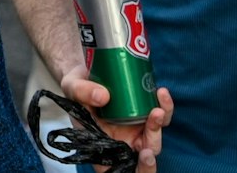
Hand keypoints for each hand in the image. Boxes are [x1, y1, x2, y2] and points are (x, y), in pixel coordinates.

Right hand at [58, 68, 172, 170]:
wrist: (87, 73)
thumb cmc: (78, 87)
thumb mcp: (72, 87)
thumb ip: (82, 92)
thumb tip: (103, 97)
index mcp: (104, 146)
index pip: (121, 168)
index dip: (139, 168)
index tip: (144, 154)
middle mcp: (123, 142)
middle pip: (144, 156)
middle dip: (152, 148)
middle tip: (149, 139)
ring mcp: (136, 130)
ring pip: (155, 137)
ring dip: (159, 125)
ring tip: (157, 109)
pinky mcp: (146, 115)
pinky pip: (160, 118)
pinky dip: (165, 108)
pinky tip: (161, 93)